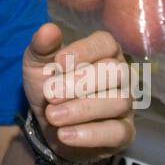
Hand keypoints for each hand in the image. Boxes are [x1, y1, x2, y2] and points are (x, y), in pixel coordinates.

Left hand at [21, 23, 134, 164]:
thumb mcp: (37, 65)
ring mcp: (126, 104)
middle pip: (115, 72)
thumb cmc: (49, 87)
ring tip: (52, 116)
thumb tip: (48, 29)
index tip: (57, 63)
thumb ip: (41, 47)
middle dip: (81, 83)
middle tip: (50, 94)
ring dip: (81, 109)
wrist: (48, 127)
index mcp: (104, 52)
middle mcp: (121, 76)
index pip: (105, 43)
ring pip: (118, 102)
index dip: (83, 51)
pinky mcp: (125, 133)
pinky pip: (118, 132)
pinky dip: (90, 134)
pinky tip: (64, 134)